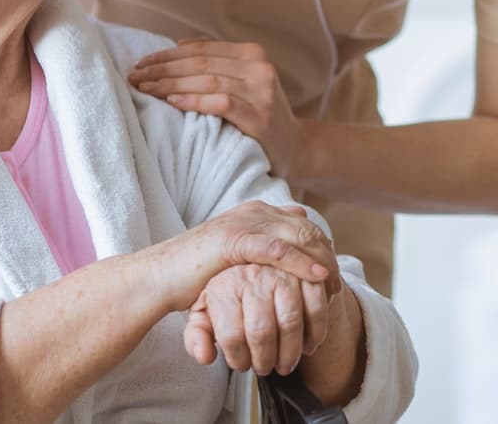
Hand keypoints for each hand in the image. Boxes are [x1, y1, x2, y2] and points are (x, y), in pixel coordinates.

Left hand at [128, 39, 311, 179]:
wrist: (295, 148)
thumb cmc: (260, 115)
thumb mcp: (243, 82)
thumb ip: (217, 62)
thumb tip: (177, 45)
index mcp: (252, 53)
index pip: (201, 49)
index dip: (167, 55)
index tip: (140, 63)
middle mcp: (260, 68)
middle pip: (200, 63)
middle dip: (162, 69)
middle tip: (134, 77)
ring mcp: (262, 92)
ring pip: (207, 80)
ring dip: (171, 85)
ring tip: (145, 90)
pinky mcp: (260, 117)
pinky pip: (221, 103)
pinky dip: (194, 101)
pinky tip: (172, 103)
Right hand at [154, 201, 341, 312]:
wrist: (160, 278)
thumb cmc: (197, 273)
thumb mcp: (236, 255)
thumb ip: (265, 239)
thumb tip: (299, 214)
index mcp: (255, 212)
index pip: (304, 224)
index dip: (323, 248)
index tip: (333, 276)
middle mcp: (253, 212)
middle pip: (307, 228)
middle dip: (327, 256)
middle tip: (337, 286)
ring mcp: (243, 222)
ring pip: (298, 235)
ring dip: (320, 261)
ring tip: (332, 286)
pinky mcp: (234, 240)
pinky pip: (278, 249)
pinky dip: (301, 262)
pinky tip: (317, 277)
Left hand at [182, 264, 335, 375]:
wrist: (254, 259)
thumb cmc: (229, 292)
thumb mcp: (204, 312)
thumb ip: (197, 336)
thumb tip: (205, 357)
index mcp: (223, 286)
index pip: (230, 335)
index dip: (237, 359)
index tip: (241, 366)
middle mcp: (251, 276)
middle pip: (261, 331)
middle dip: (265, 359)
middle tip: (266, 368)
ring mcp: (281, 272)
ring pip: (290, 322)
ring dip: (291, 352)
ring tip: (287, 362)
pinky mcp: (306, 273)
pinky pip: (316, 307)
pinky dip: (316, 332)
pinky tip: (308, 344)